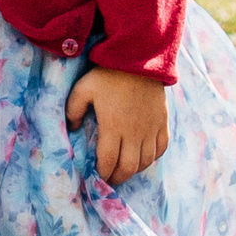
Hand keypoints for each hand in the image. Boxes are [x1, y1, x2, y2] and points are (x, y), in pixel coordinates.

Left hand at [66, 64, 170, 183]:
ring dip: (135, 170)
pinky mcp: (162, 121)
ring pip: (146, 161)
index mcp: (113, 127)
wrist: (140, 56)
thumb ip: (73, 110)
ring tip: (126, 170)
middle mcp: (134, 132)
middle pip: (129, 167)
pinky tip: (145, 157)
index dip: (103, 173)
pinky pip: (162, 147)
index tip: (97, 177)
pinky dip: (153, 157)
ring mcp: (151, 128)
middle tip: (111, 179)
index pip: (108, 161)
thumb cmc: (108, 73)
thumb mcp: (83, 88)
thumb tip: (73, 129)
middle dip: (118, 177)